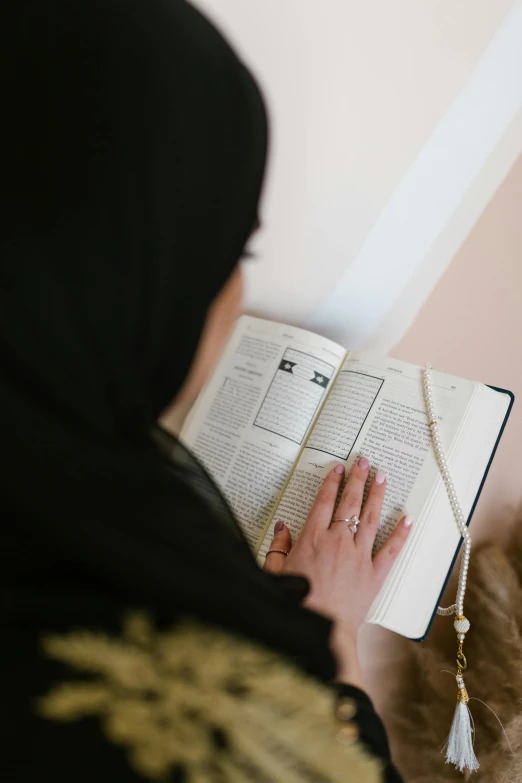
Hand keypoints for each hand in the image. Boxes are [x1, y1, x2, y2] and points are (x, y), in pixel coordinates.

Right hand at [263, 458, 412, 683]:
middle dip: (357, 479)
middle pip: (349, 503)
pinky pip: (391, 550)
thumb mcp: (276, 571)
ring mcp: (358, 557)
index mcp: (312, 539)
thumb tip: (281, 527)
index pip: (324, 501)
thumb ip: (278, 547)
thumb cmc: (295, 602)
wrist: (318, 629)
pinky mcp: (374, 575)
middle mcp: (337, 542)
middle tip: (364, 462)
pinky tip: (407, 518)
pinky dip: (400, 533)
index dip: (332, 482)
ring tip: (383, 477)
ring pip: (370, 519)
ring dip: (377, 495)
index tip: (338, 468)